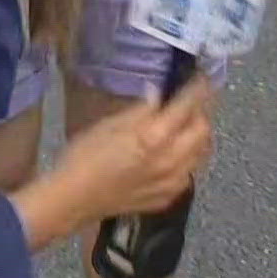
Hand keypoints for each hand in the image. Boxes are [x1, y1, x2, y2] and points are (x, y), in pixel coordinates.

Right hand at [53, 77, 215, 219]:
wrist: (73, 200)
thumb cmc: (84, 157)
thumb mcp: (109, 125)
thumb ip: (140, 110)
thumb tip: (157, 94)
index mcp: (155, 137)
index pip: (188, 106)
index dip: (198, 88)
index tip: (203, 77)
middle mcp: (172, 161)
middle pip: (203, 130)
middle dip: (202, 112)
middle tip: (193, 102)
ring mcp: (173, 183)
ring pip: (202, 154)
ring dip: (199, 136)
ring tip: (187, 124)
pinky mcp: (168, 198)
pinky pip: (190, 173)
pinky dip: (189, 158)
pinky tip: (176, 153)